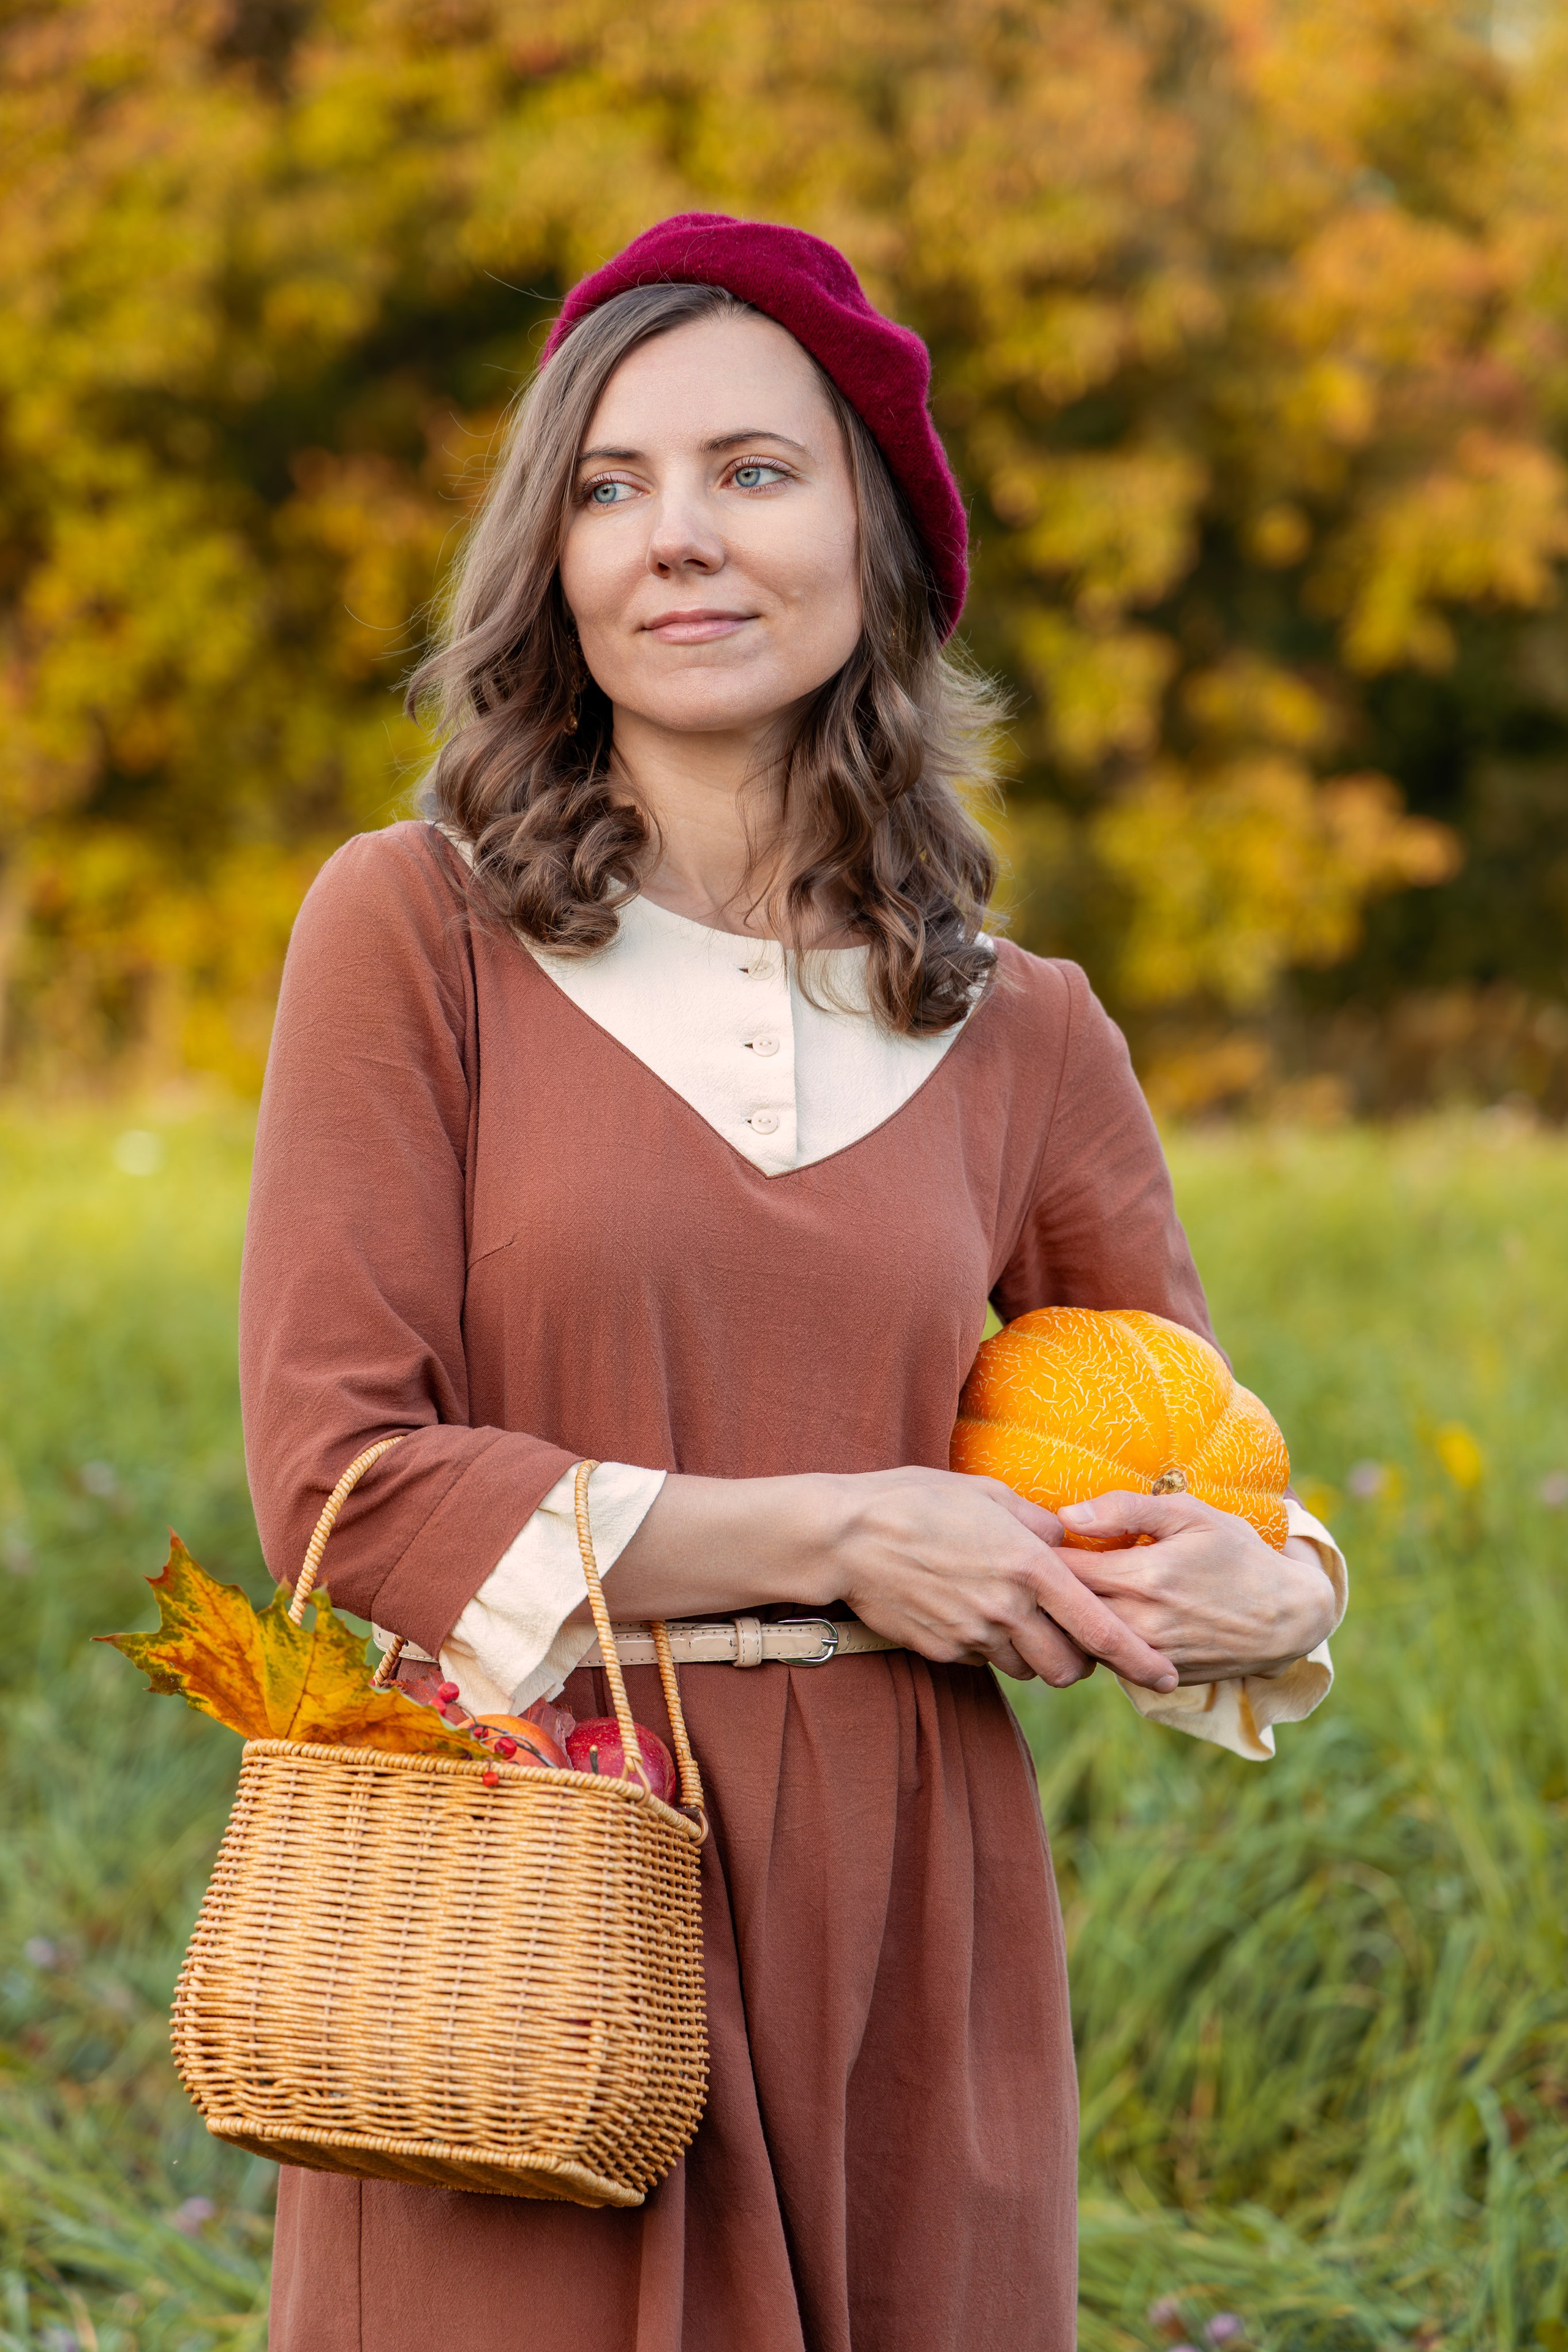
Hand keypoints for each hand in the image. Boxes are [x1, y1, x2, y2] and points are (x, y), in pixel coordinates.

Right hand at [825, 1466, 1178, 1692]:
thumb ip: (1038, 1522)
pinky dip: (988, 1646)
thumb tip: (1069, 1539)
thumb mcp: (987, 1493)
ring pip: (1026, 1668)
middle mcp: (1007, 1608)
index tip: (1165, 1675)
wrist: (846, 1535)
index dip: (1139, 1658)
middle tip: (1076, 1641)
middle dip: (1080, 1663)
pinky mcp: (941, 1649)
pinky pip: (981, 1660)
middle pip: (1067, 1668)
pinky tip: (969, 1610)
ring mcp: (972, 1634)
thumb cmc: (919, 1500)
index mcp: (1029, 1567)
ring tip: (1017, 1618)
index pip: (1100, 1629)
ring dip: (1034, 1654)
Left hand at [1056, 1491, 1338, 1681]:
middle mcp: (1139, 1623)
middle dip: (1044, 1589)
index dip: (1038, 1553)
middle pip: (1061, 1612)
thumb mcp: (1191, 1514)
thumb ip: (1125, 1509)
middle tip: (1035, 1566)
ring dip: (1067, 1618)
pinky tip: (1099, 1617)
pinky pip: (1106, 1661)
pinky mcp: (1156, 1677)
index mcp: (1142, 1577)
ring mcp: (1147, 1656)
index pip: (1059, 1571)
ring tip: (1064, 1592)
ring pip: (1079, 1640)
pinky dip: (1094, 1640)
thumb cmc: (1237, 1554)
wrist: (1288, 1617)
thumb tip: (1065, 1515)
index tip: (1034, 1539)